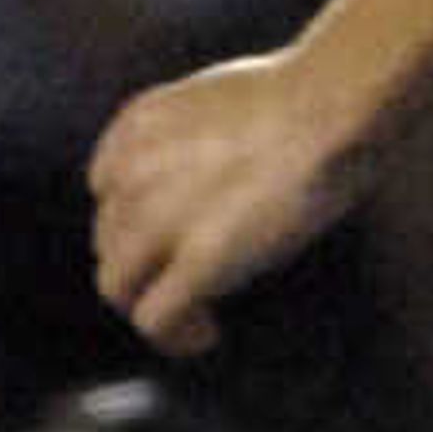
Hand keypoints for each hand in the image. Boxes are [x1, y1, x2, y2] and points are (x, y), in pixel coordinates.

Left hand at [87, 53, 358, 352]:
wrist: (326, 107)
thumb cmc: (307, 95)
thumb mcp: (219, 96)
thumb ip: (196, 131)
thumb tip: (221, 168)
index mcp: (136, 127)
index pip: (106, 191)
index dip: (138, 220)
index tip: (174, 237)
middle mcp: (131, 173)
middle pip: (109, 242)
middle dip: (146, 265)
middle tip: (190, 281)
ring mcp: (158, 220)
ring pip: (118, 287)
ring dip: (151, 304)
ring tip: (197, 319)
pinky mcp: (196, 262)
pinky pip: (154, 320)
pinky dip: (175, 336)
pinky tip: (207, 334)